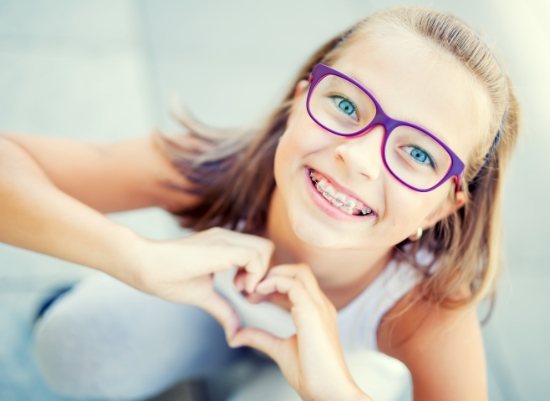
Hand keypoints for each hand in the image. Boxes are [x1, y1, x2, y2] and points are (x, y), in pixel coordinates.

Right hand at [127, 227, 273, 339]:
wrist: (145, 266)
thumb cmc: (167, 278)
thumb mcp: (204, 296)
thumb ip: (223, 309)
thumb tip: (234, 334)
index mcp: (224, 246)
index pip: (258, 252)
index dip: (258, 274)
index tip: (244, 294)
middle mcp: (228, 238)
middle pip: (267, 248)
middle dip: (265, 273)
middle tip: (246, 293)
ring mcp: (226, 239)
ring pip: (265, 248)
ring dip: (260, 273)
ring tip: (240, 290)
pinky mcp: (223, 247)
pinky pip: (256, 256)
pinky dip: (254, 275)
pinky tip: (237, 288)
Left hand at [229, 264, 369, 400]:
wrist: (329, 392)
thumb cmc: (312, 375)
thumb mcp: (280, 350)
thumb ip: (261, 338)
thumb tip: (237, 335)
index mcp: (317, 311)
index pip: (298, 282)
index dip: (274, 282)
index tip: (253, 294)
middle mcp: (321, 304)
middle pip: (300, 270)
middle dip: (273, 272)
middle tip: (249, 286)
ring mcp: (319, 307)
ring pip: (298, 271)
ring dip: (272, 275)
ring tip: (252, 288)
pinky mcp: (313, 313)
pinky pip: (293, 285)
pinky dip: (274, 283)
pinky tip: (259, 293)